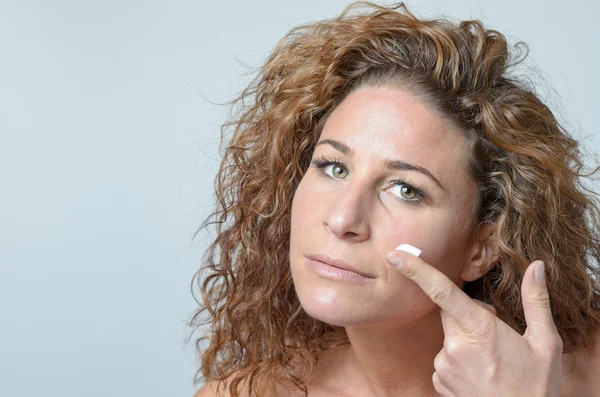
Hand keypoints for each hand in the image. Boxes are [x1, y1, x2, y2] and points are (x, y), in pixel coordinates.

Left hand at [385, 249, 562, 396]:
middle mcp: (454, 347)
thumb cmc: (537, 386)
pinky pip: (444, 358)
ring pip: (448, 337)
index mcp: (480, 331)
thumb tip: (536, 267)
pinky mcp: (439, 382)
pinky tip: (479, 372)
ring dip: (464, 340)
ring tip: (491, 361)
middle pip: (448, 312)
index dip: (417, 271)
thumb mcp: (545, 343)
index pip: (442, 292)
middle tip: (494, 332)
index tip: (395, 255)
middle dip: (467, 314)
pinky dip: (458, 360)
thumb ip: (536, 301)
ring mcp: (444, 366)